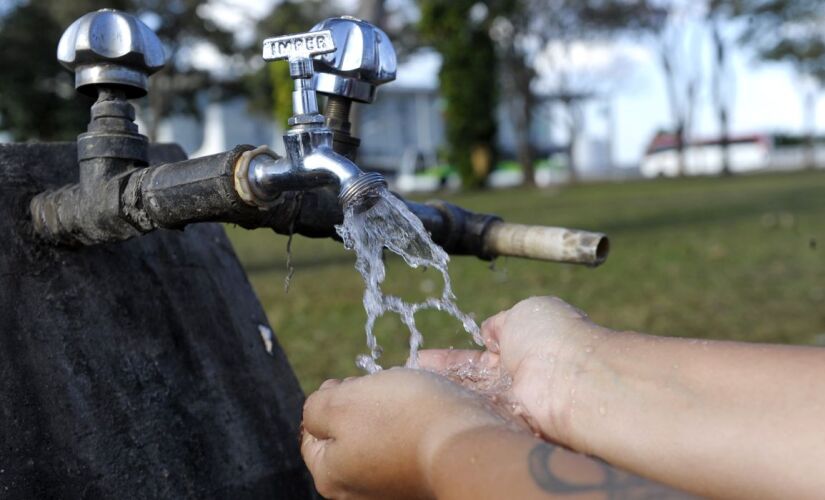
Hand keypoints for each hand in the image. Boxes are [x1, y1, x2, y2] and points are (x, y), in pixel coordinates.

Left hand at [300, 368, 518, 498]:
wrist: (468, 443)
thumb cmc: (402, 418)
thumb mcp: (341, 402)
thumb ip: (315, 407)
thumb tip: (318, 412)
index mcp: (331, 475)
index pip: (312, 433)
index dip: (328, 399)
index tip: (350, 382)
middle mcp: (359, 491)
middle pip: (347, 435)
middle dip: (359, 404)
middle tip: (379, 387)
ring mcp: (392, 487)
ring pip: (379, 436)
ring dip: (389, 411)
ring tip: (407, 396)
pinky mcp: (422, 479)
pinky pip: (408, 444)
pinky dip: (413, 425)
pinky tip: (425, 412)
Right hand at [419, 296, 609, 444]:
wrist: (572, 379)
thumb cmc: (553, 337)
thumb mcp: (524, 312)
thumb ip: (501, 323)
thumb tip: (488, 331)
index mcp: (524, 346)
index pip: (481, 353)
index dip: (453, 356)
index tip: (424, 357)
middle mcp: (516, 377)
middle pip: (470, 378)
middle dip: (440, 376)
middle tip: (410, 373)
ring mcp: (511, 402)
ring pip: (468, 396)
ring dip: (441, 391)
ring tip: (408, 387)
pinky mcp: (506, 424)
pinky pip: (473, 415)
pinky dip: (450, 408)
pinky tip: (423, 404)